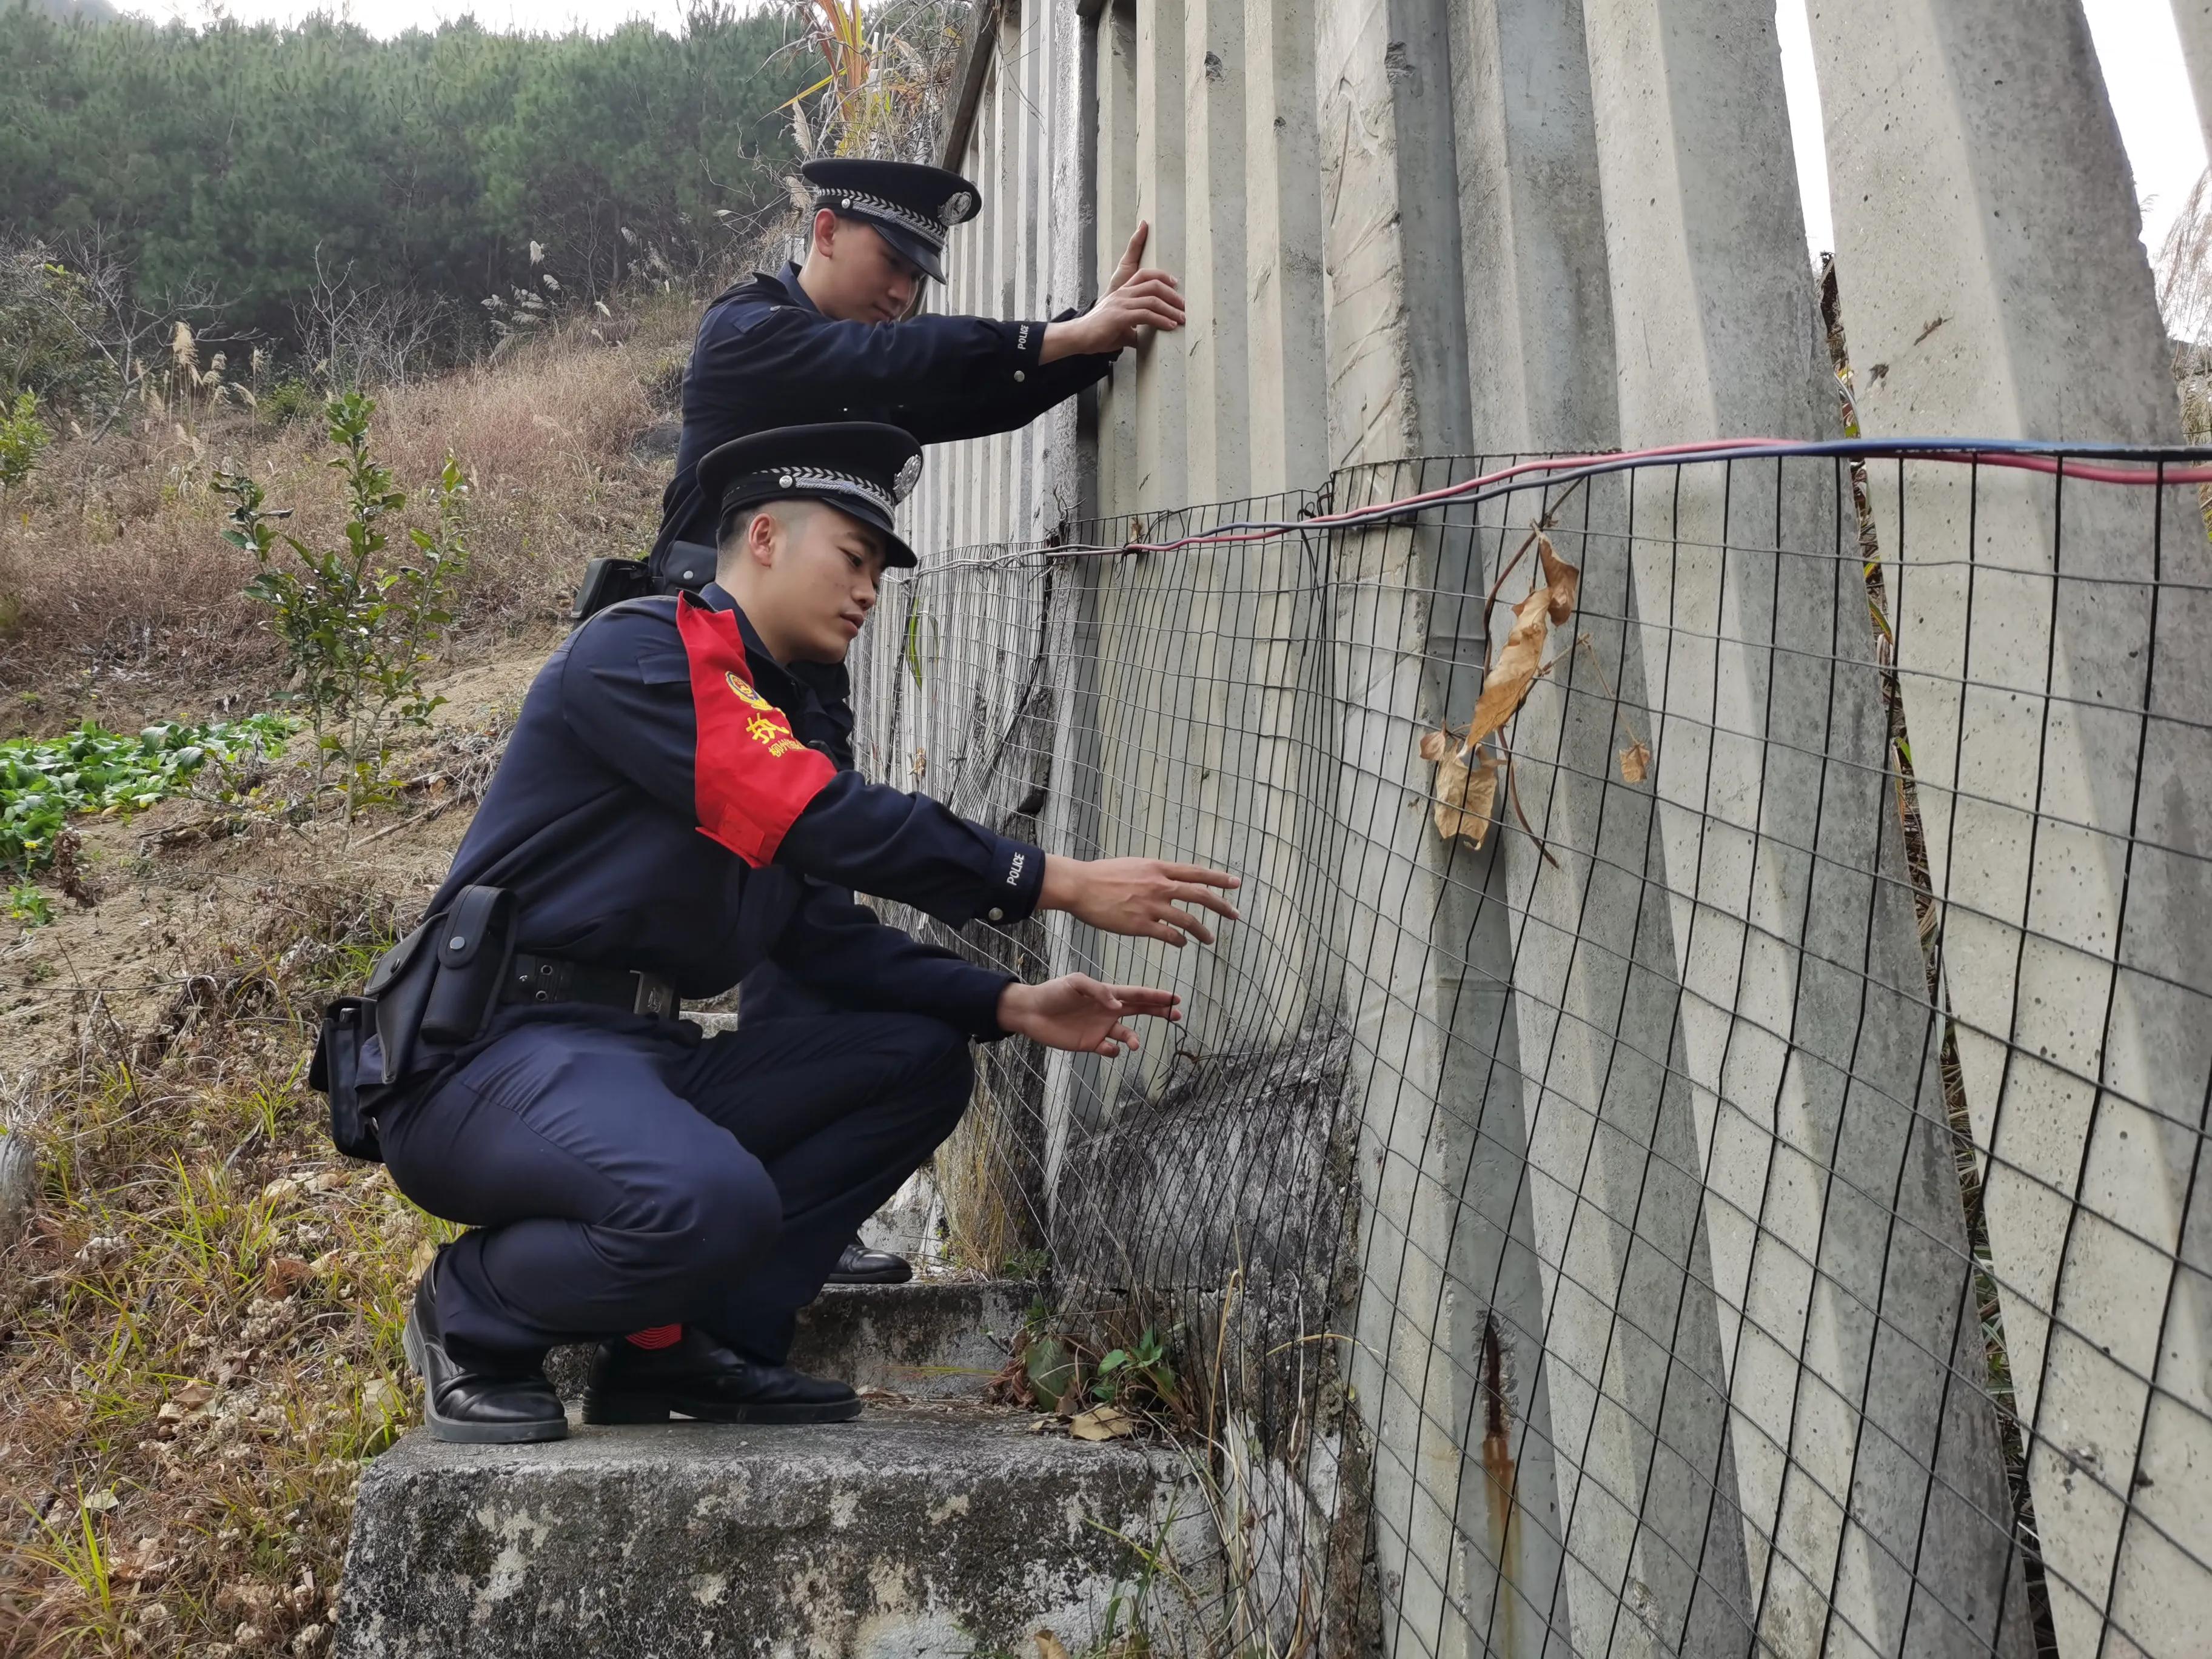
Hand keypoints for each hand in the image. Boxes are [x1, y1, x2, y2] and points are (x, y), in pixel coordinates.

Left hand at [997, 975, 1181, 1056]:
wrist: (1031, 1011)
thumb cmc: (1053, 992)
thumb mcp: (1075, 983)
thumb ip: (1098, 992)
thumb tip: (1117, 1005)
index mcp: (1107, 994)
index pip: (1137, 994)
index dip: (1156, 996)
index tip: (1174, 998)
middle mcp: (1107, 1011)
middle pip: (1139, 1011)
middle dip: (1159, 1013)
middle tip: (1177, 1016)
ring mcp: (1100, 1028)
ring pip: (1126, 1034)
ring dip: (1133, 1039)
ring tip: (1134, 1043)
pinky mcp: (1090, 1043)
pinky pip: (1108, 1050)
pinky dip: (1113, 1052)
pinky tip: (1108, 1049)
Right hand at [1038, 856, 1240, 946]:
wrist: (1081, 886)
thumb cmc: (1102, 875)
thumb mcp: (1134, 865)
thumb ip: (1153, 873)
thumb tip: (1165, 878)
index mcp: (1158, 868)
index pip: (1196, 873)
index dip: (1219, 879)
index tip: (1236, 883)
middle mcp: (1160, 886)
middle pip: (1200, 896)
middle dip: (1222, 906)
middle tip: (1235, 915)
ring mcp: (1152, 906)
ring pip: (1188, 920)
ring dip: (1202, 931)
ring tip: (1210, 939)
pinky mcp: (1141, 925)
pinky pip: (1169, 935)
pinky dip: (1180, 940)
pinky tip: (1183, 944)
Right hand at [1040, 222, 1183, 361]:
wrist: (1079, 337)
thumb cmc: (1098, 333)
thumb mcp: (1120, 329)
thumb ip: (1134, 330)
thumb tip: (1144, 339)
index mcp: (1122, 292)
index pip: (1145, 275)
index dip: (1162, 277)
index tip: (1175, 285)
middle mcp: (1123, 293)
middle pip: (1154, 283)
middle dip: (1172, 294)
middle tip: (1184, 305)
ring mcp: (1121, 303)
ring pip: (1153, 299)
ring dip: (1171, 309)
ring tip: (1182, 318)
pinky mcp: (1120, 316)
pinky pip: (1146, 315)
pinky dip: (1162, 320)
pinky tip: (1170, 326)